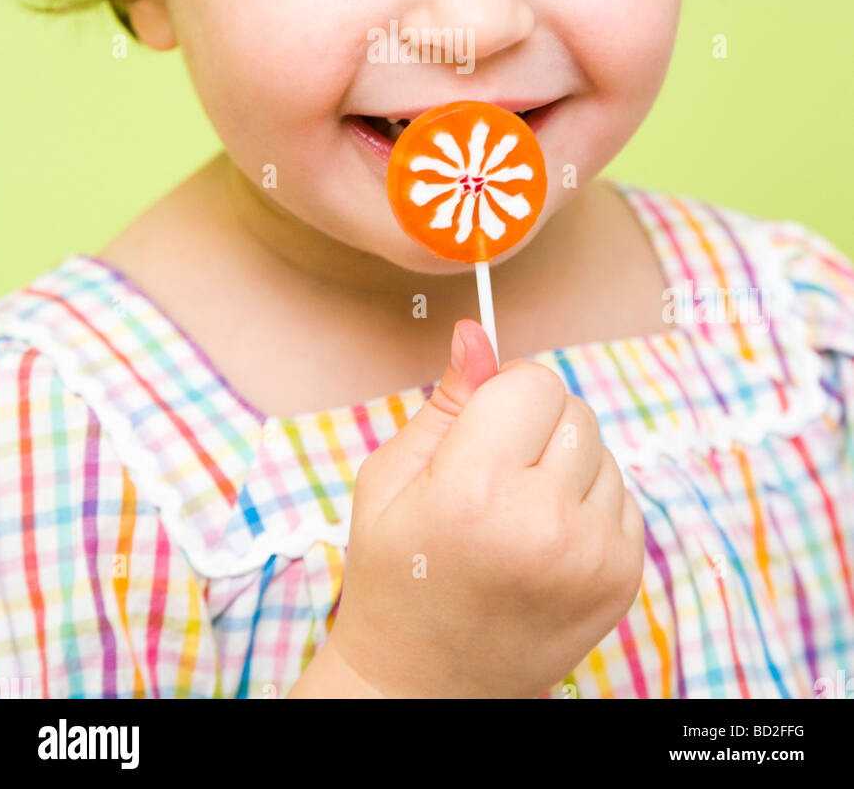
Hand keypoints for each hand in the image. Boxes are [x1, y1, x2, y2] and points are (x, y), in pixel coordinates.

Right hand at [327, 318, 644, 698]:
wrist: (427, 683)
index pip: (534, 381)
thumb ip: (448, 401)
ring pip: (603, 449)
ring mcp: (592, 556)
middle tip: (493, 479)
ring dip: (566, 465)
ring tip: (517, 515)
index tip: (480, 432)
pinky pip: (624, 494)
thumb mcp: (392, 480)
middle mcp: (545, 523)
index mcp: (477, 491)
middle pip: (573, 410)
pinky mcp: (622, 579)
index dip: (503, 396)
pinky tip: (545, 539)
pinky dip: (589, 504)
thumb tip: (477, 332)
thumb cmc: (397, 574)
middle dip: (535, 426)